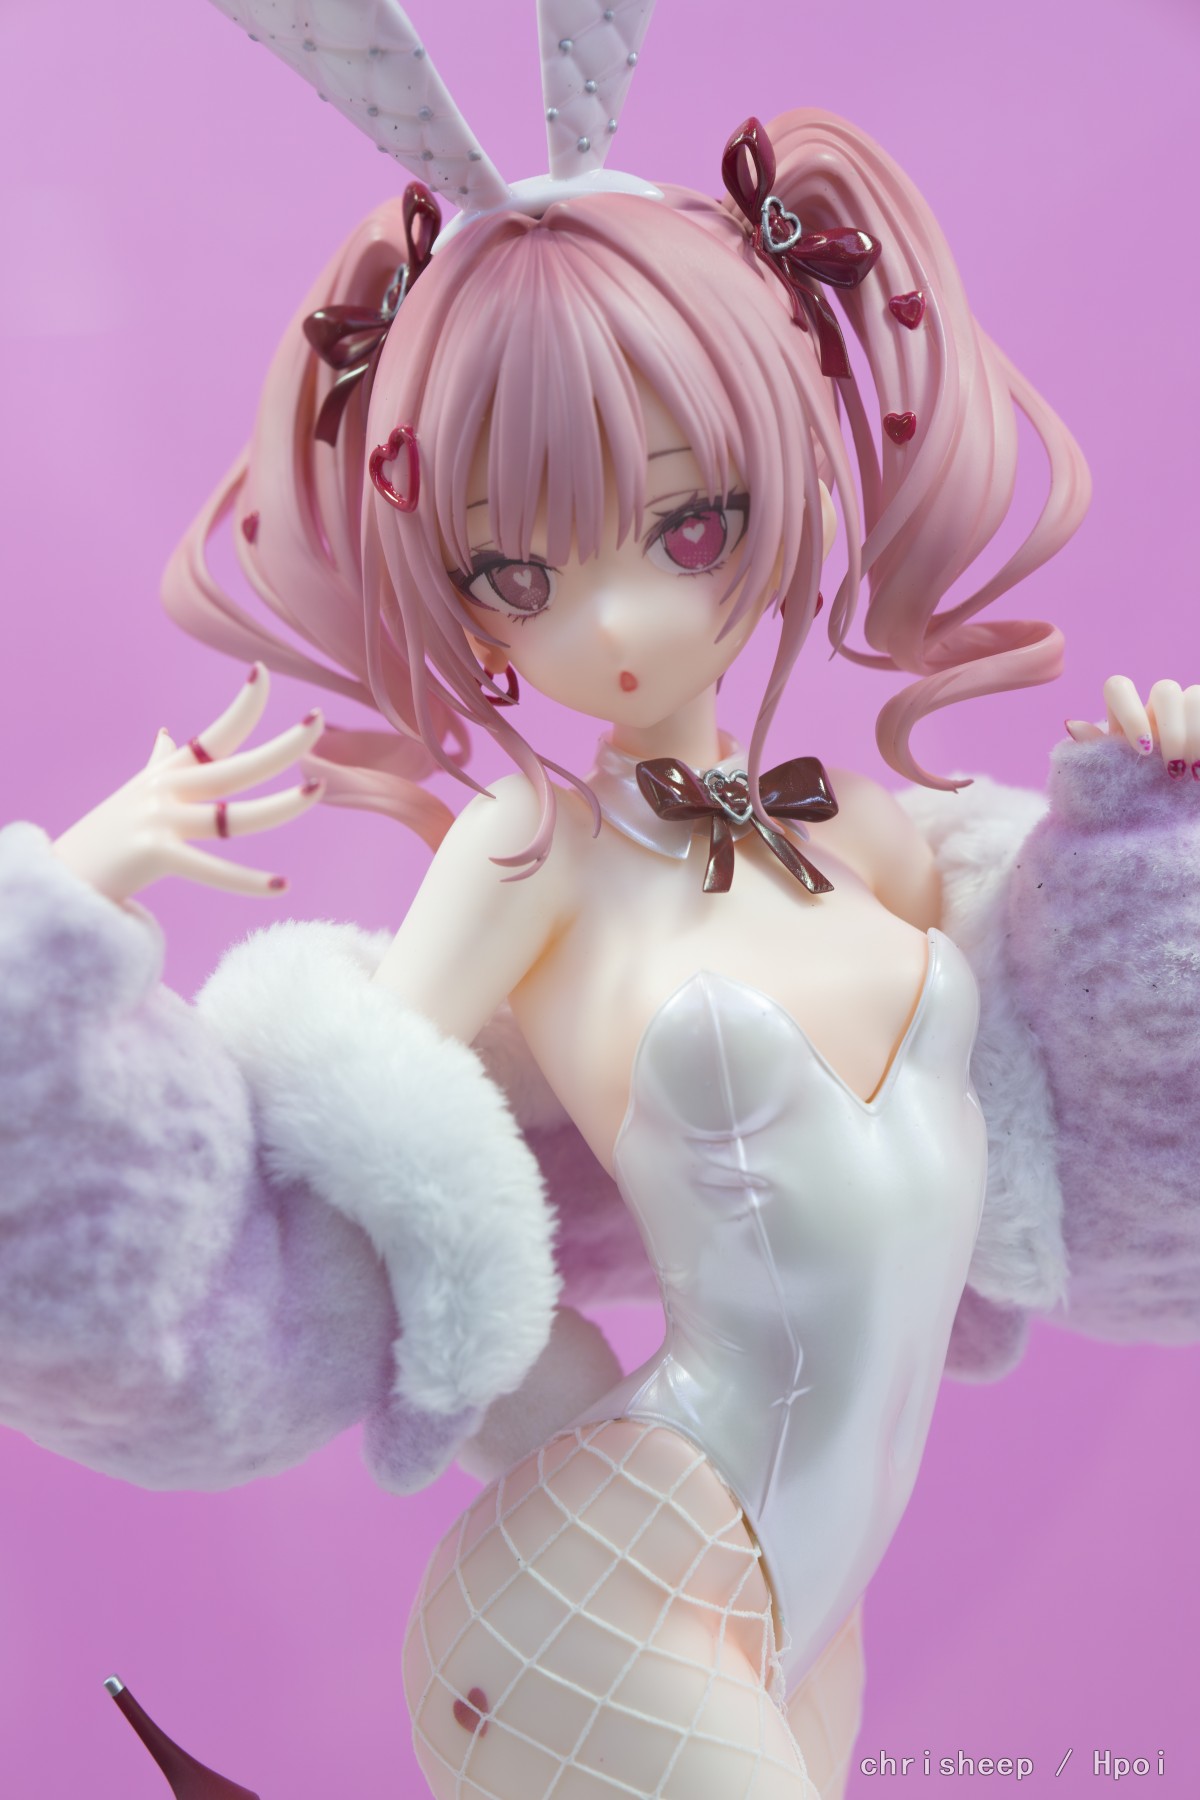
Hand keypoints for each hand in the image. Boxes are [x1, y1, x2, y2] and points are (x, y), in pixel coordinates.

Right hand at [52, 666, 325, 902]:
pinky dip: (247, 882)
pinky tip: (282, 885)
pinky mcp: (152, 856)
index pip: (214, 736)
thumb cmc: (105, 837)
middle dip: (279, 746)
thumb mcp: (134, 793)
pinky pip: (210, 869)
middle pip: (235, 768)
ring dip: (279, 806)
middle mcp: (165, 792)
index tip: (264, 672)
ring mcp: (158, 821)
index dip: (241, 707)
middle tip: (318, 720)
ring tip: (317, 790)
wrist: (63, 879)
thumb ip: (157, 764)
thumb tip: (165, 734)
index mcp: (167, 774)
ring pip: (233, 817)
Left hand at [1065, 676, 1199, 780]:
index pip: (1119, 687)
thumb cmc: (1134, 791)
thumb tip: (1072, 724)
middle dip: (1172, 730)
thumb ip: (1095, 750)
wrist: (1165, 811)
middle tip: (1171, 769)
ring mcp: (1186, 711)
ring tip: (1190, 771)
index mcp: (1127, 715)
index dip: (1131, 713)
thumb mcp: (1112, 774)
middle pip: (1165, 689)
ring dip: (1193, 734)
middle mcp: (1157, 708)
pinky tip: (1199, 767)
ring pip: (1193, 695)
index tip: (1142, 750)